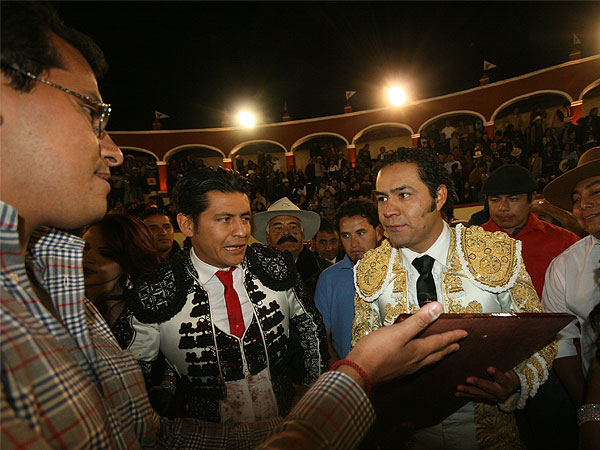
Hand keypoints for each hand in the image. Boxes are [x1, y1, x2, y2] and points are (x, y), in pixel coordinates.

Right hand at [345, 302, 466, 385]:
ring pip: (427, 361)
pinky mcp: (396, 372)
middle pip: (436, 354)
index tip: (464, 333)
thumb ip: (418, 321)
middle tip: (457, 345)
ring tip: (442, 353)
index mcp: (417, 351)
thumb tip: (437, 308)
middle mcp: (415, 362)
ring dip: (437, 355)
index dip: (452, 336)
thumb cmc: (376, 352)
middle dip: (447, 348)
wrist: (358, 372)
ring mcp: (405, 369)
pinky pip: (417, 365)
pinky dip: (424, 360)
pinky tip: (417, 361)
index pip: (439, 342)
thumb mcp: (398, 332)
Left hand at [456, 367, 519, 403]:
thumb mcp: (510, 371)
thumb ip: (502, 364)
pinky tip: (457, 394)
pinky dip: (466, 396)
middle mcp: (500, 392)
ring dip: (468, 390)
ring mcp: (493, 397)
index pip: (502, 378)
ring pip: (479, 394)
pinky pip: (475, 398)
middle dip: (478, 383)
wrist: (513, 393)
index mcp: (507, 383)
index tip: (489, 368)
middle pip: (488, 387)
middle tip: (468, 379)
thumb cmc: (509, 376)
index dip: (496, 374)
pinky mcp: (486, 400)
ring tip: (459, 387)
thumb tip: (493, 349)